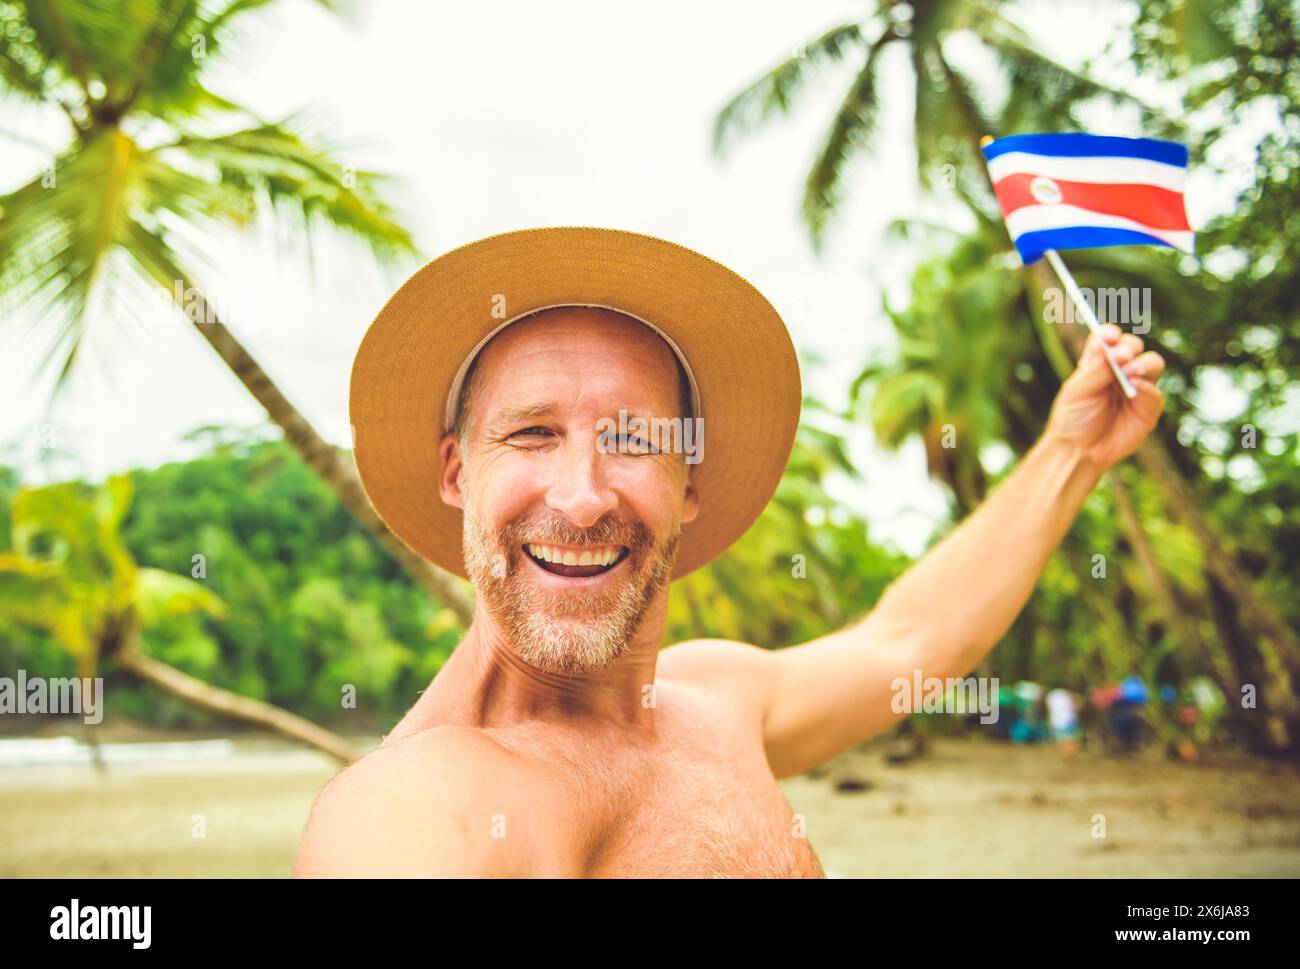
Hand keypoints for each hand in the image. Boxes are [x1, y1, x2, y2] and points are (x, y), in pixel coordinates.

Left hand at [1045, 323, 1165, 471]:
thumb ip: (1095, 371)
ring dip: (1143, 364)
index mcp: (1098, 362)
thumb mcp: (1076, 392)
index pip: (1107, 340)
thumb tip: (1113, 352)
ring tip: (1130, 372)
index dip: (1109, 333)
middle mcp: (1120, 370)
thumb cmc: (1073, 418)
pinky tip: (1137, 388)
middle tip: (1121, 356)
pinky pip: (1155, 392)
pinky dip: (1148, 388)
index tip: (1108, 336)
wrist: (1080, 450)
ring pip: (1152, 363)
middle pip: (1133, 347)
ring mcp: (1137, 386)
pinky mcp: (1149, 407)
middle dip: (1128, 348)